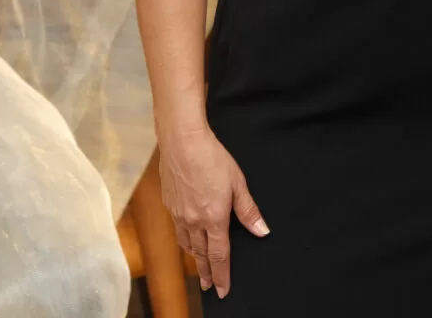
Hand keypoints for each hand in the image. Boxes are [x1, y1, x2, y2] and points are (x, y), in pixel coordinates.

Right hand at [156, 126, 267, 296]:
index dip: (222, 275)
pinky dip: (184, 241)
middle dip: (207, 273)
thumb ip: (248, 210)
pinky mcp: (169, 204)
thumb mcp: (238, 183)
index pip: (219, 255)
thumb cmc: (211, 158)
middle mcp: (194, 221)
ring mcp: (179, 213)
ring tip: (200, 270)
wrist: (182, 141)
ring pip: (187, 244)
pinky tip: (186, 242)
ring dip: (195, 259)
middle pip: (201, 255)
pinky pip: (178, 230)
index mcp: (214, 218)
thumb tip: (261, 230)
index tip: (223, 290)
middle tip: (210, 287)